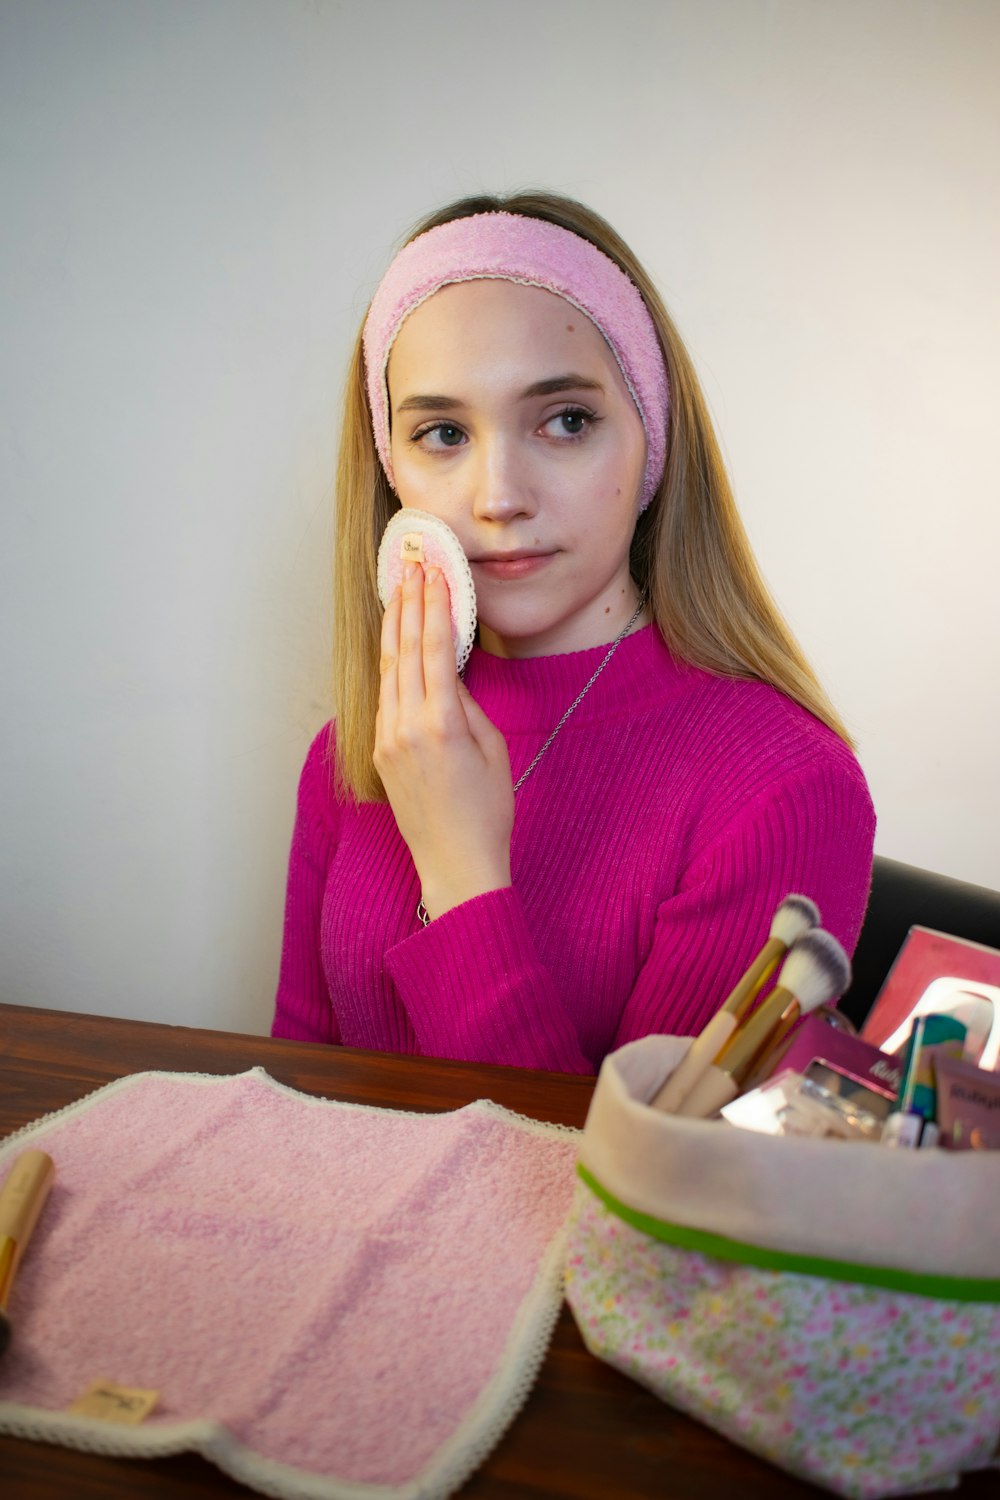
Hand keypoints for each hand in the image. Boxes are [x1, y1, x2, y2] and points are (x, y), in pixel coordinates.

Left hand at [374, 561, 513, 919]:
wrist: (455, 863)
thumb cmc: (487, 811)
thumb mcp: (492, 749)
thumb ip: (467, 706)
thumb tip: (448, 674)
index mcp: (441, 723)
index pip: (433, 648)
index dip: (434, 606)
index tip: (435, 573)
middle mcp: (406, 727)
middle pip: (404, 650)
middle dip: (409, 604)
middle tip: (412, 566)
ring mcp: (387, 740)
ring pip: (387, 670)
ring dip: (393, 627)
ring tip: (398, 591)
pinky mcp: (380, 752)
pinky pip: (384, 696)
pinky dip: (389, 662)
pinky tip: (393, 642)